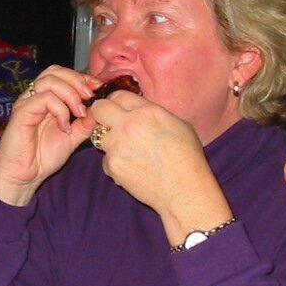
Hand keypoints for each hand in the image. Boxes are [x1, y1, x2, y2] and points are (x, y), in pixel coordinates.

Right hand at [0, 65, 101, 205]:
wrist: (23, 177)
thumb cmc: (42, 157)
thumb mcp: (73, 138)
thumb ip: (86, 123)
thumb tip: (102, 108)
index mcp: (46, 99)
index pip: (63, 75)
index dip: (82, 78)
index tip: (98, 89)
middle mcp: (35, 97)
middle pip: (54, 71)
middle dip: (76, 80)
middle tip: (89, 97)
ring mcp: (27, 103)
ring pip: (49, 81)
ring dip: (70, 94)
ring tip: (79, 113)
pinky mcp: (21, 113)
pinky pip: (43, 99)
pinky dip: (59, 110)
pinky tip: (64, 126)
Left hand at [90, 94, 230, 237]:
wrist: (184, 190)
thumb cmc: (187, 159)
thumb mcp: (178, 125)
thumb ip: (154, 113)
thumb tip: (140, 110)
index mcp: (146, 111)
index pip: (118, 95)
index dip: (117, 102)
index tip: (117, 109)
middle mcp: (128, 125)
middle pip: (99, 108)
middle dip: (101, 114)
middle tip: (108, 123)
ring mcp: (117, 146)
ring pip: (98, 135)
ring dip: (108, 140)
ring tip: (127, 150)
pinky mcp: (112, 165)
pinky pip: (105, 159)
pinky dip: (115, 163)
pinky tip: (132, 168)